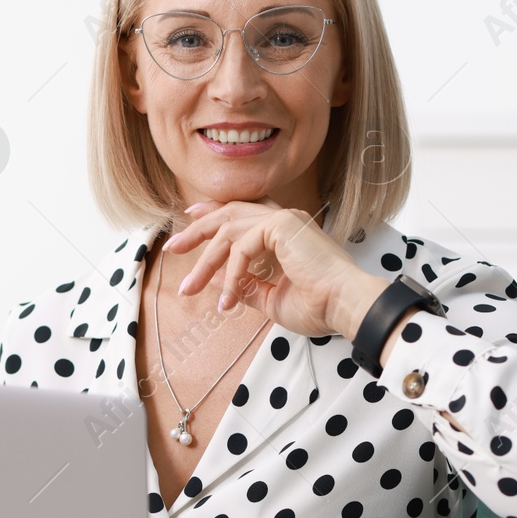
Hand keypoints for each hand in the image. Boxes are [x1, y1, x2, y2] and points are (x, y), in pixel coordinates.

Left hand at [162, 197, 389, 340]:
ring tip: (189, 288)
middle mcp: (283, 219)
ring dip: (205, 262)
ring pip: (228, 232)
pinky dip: (229, 274)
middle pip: (228, 215)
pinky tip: (226, 299)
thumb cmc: (318, 305)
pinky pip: (241, 247)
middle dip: (196, 231)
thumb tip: (225, 286)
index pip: (242, 212)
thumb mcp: (273, 299)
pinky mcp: (281, 226)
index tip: (191, 217)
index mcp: (284, 231)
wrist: (344, 305)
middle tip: (172, 248)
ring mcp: (283, 219)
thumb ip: (249, 287)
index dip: (214, 212)